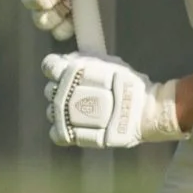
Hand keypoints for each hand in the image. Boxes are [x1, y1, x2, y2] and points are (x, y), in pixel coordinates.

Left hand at [44, 53, 184, 147]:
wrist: (143, 113)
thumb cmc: (130, 85)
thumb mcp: (110, 63)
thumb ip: (87, 60)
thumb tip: (69, 59)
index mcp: (71, 71)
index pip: (49, 65)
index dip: (56, 68)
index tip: (66, 71)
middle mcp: (63, 92)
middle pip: (50, 90)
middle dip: (62, 91)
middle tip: (80, 94)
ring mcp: (63, 115)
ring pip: (51, 112)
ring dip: (63, 112)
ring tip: (83, 113)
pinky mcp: (69, 134)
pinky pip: (56, 134)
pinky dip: (65, 131)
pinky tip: (77, 128)